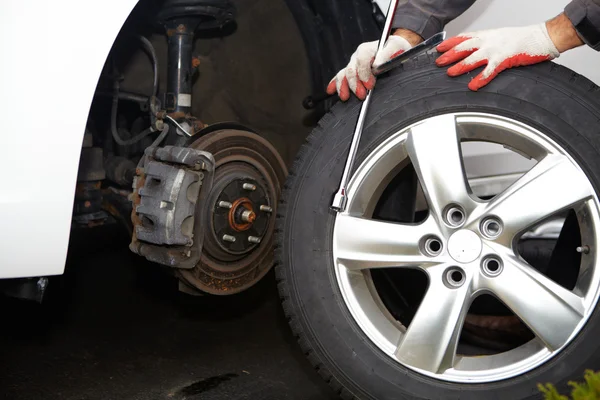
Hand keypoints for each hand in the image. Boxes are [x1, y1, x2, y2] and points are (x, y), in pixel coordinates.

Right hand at [326, 35, 411, 100]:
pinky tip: (330, 90)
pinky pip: (340, 77)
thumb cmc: (396, 48)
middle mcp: (357, 56)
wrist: (393, 49)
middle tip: (362, 95)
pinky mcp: (351, 71)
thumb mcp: (396, 48)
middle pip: (351, 70)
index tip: (369, 85)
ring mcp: (353, 64)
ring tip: (345, 97)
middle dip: (355, 84)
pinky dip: (334, 84)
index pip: (362, 60)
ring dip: (343, 86)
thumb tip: (378, 64)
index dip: (364, 73)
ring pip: (343, 74)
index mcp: (367, 49)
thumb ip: (387, 54)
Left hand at [435, 24, 559, 90]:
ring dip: (460, 66)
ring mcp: (497, 49)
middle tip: (438, 61)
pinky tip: (473, 85)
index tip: (439, 47)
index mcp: (488, 35)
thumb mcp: (501, 37)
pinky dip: (480, 78)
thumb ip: (487, 43)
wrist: (543, 37)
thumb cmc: (524, 39)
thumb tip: (475, 51)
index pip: (465, 37)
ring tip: (450, 73)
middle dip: (450, 54)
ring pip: (473, 58)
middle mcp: (490, 40)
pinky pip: (490, 70)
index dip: (450, 42)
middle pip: (464, 46)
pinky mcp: (505, 58)